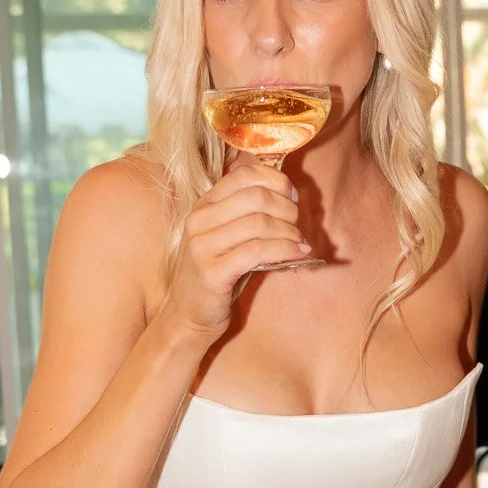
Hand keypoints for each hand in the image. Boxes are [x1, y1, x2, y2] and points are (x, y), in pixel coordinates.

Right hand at [163, 160, 308, 339]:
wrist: (188, 312)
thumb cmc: (218, 271)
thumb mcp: (228, 234)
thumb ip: (248, 213)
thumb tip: (289, 194)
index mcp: (204, 205)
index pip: (244, 174)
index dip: (276, 180)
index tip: (292, 196)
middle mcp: (199, 220)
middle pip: (256, 197)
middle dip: (287, 209)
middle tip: (297, 224)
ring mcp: (202, 246)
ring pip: (260, 223)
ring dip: (289, 232)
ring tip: (299, 243)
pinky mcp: (212, 272)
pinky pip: (258, 251)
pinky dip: (285, 251)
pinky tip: (298, 254)